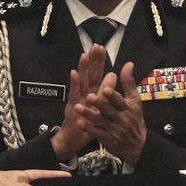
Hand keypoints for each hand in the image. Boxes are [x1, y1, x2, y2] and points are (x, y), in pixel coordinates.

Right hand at [50, 46, 105, 160]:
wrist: (74, 139)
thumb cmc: (87, 122)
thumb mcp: (99, 106)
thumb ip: (106, 90)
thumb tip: (113, 75)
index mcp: (92, 92)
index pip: (96, 73)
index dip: (98, 61)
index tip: (101, 48)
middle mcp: (84, 93)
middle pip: (89, 74)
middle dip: (92, 60)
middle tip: (95, 46)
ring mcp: (77, 99)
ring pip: (81, 81)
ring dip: (82, 68)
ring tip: (85, 55)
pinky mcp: (72, 107)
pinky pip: (74, 94)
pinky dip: (74, 84)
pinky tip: (74, 73)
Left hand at [74, 61, 146, 163]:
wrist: (136, 145)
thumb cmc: (134, 118)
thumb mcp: (135, 100)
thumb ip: (128, 82)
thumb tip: (128, 63)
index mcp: (127, 107)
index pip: (120, 100)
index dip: (113, 96)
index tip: (106, 89)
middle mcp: (121, 118)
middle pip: (108, 110)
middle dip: (99, 104)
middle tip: (89, 96)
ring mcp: (113, 129)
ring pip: (100, 121)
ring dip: (89, 115)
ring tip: (77, 107)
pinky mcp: (107, 138)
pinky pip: (96, 133)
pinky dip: (88, 128)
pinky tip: (80, 122)